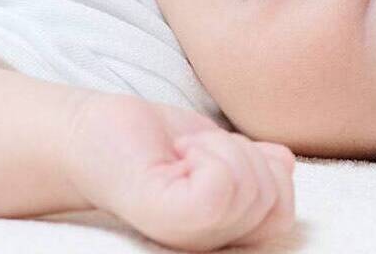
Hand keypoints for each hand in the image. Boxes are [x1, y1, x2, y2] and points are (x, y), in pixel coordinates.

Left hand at [62, 92, 295, 250]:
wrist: (90, 133)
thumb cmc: (157, 144)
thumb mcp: (226, 153)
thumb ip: (262, 167)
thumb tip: (283, 163)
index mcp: (227, 237)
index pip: (285, 213)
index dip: (265, 172)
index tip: (221, 159)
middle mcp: (210, 247)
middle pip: (272, 199)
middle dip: (245, 156)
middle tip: (196, 154)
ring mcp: (188, 237)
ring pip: (250, 189)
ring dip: (223, 149)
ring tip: (184, 153)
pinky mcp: (166, 216)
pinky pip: (222, 186)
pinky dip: (209, 151)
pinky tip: (178, 154)